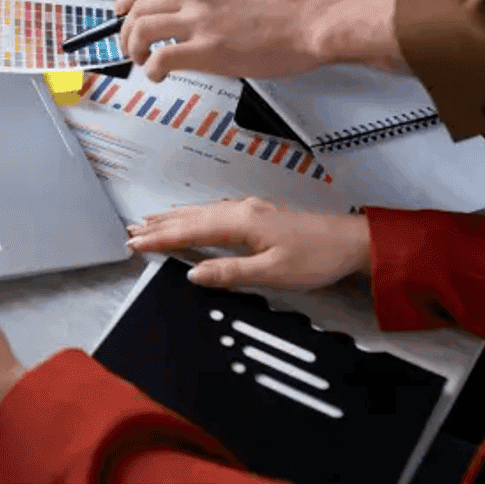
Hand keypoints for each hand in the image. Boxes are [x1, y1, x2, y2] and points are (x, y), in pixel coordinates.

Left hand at [114, 0, 327, 80]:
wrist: (312, 20)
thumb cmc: (289, 1)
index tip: (121, 10)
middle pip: (139, 6)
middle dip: (127, 28)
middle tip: (128, 43)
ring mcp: (198, 18)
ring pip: (141, 29)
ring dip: (133, 48)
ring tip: (140, 60)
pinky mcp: (205, 49)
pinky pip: (160, 58)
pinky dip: (151, 68)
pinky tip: (157, 74)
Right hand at [126, 197, 370, 289]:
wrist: (351, 241)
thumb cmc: (317, 256)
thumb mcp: (272, 272)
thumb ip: (230, 272)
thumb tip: (194, 273)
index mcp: (241, 222)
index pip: (190, 231)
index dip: (161, 238)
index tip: (136, 242)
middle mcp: (242, 210)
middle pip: (192, 217)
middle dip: (160, 224)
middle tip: (133, 230)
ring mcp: (251, 210)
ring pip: (202, 212)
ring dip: (175, 218)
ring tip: (152, 222)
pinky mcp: (260, 215)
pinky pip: (215, 212)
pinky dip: (195, 216)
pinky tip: (193, 219)